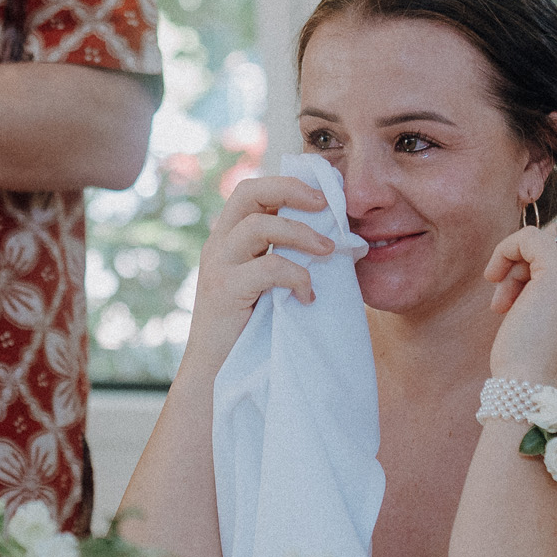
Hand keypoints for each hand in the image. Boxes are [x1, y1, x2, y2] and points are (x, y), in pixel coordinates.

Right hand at [178, 175, 333, 370]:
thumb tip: (339, 240)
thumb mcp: (270, 285)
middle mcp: (219, 245)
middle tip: (326, 204)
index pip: (253, 190)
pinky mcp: (225, 291)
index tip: (325, 194)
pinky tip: (308, 296)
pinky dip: (296, 276)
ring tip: (329, 251)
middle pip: (248, 192)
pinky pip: (267, 268)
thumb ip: (287, 258)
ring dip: (300, 234)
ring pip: (258, 225)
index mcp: (229, 238)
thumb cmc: (251, 330)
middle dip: (291, 190)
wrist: (217, 373)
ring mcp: (218, 266)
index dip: (288, 184)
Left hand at [481, 221, 556, 383]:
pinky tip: (493, 279)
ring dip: (518, 264)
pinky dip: (505, 251)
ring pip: (546, 236)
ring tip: (505, 300)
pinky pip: (528, 237)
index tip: (525, 292)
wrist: (530, 383)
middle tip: (511, 297)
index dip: (547, 261)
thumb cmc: (536, 355)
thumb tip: (532, 242)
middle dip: (531, 262)